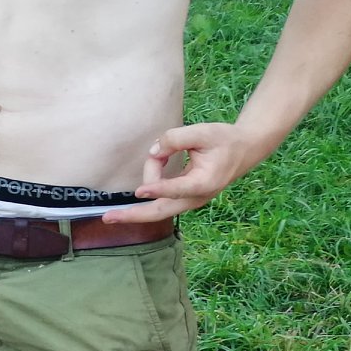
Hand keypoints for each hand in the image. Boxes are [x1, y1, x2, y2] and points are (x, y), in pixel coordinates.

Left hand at [105, 122, 256, 221]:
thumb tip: (154, 151)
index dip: (158, 188)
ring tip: (161, 153)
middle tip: (107, 218)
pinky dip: (151, 185)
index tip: (140, 191)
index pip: (176, 188)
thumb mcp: (203, 132)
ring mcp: (188, 201)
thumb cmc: (224, 139)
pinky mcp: (182, 198)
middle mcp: (195, 197)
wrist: (244, 150)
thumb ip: (176, 139)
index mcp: (204, 182)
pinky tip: (153, 169)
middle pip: (160, 211)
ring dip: (146, 185)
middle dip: (133, 215)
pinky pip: (159, 197)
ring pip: (156, 204)